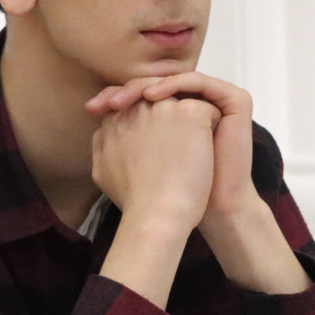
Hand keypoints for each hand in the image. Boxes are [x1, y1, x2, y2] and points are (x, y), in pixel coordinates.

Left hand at [88, 75, 309, 295]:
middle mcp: (196, 106)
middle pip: (156, 84)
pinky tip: (152, 97)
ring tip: (124, 99)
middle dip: (126, 90)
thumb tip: (93, 113)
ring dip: (146, 86)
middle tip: (105, 102)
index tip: (92, 109)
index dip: (116, 98)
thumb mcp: (134, 155)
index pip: (143, 94)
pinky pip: (198, 82)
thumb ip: (118, 133)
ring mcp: (215, 102)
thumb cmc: (170, 190)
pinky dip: (174, 84)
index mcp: (175, 116)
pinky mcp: (234, 101)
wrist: (202, 208)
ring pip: (174, 80)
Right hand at [91, 94, 219, 233]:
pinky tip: (208, 152)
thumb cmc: (133, 201)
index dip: (148, 120)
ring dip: (192, 122)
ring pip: (185, 103)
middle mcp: (138, 106)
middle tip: (180, 150)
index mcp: (115, 119)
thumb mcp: (101, 171)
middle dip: (172, 117)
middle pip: (160, 99)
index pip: (133, 102)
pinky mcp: (191, 113)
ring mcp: (164, 106)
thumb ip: (102, 143)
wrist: (156, 215)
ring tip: (194, 152)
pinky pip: (209, 111)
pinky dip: (213, 128)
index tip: (158, 144)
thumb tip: (104, 130)